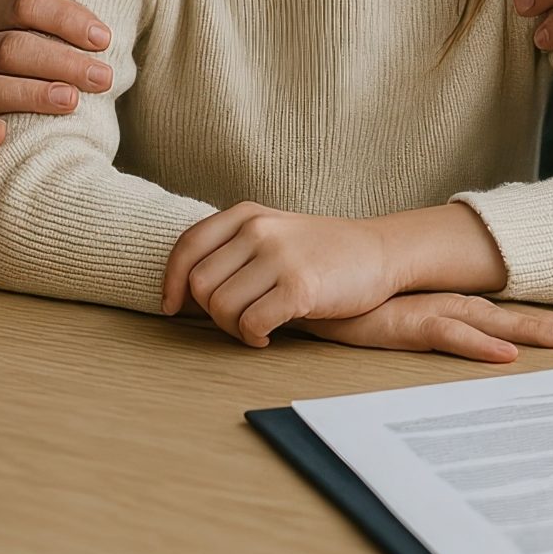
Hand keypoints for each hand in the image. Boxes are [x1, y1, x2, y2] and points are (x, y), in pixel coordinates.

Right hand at [0, 0, 114, 135]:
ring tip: (73, 102)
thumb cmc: (53, 62)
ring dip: (32, 94)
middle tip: (104, 78)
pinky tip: (3, 136)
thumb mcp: (55, 23)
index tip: (105, 39)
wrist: (34, 119)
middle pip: (10, 48)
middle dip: (62, 61)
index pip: (25, 5)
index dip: (67, 19)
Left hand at [161, 205, 404, 346]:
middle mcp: (259, 229)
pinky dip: (253, 339)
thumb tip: (184, 291)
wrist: (381, 252)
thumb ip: (234, 248)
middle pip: (200, 284)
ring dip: (233, 329)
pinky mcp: (300, 286)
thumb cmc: (323, 251)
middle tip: (237, 320)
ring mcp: (280, 256)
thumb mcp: (275, 231)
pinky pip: (251, 324)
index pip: (188, 246)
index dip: (171, 282)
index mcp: (248, 214)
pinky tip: (268, 337)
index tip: (173, 307)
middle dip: (211, 313)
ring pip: (221, 307)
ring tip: (257, 328)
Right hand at [304, 294, 552, 363]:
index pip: (483, 310)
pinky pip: (447, 336)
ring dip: (526, 329)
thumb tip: (406, 328)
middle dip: (536, 323)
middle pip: (495, 314)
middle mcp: (432, 302)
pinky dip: (478, 346)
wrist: (295, 283)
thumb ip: (388, 319)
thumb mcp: (368, 315)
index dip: (520, 317)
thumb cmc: (331, 298)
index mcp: (429, 301)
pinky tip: (506, 355)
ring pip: (484, 322)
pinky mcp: (399, 325)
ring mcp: (418, 312)